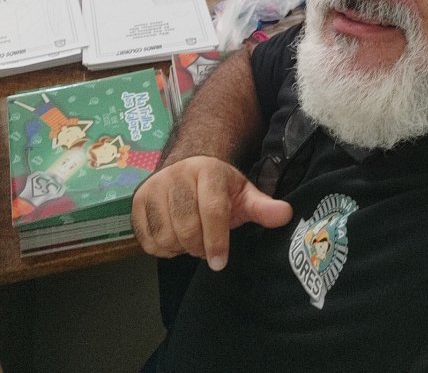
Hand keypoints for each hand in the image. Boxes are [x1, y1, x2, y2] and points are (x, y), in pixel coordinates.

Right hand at [131, 156, 292, 269]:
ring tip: (190, 239)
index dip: (217, 240)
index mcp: (207, 171)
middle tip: (206, 248)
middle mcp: (178, 174)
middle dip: (198, 246)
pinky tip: (173, 238)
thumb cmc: (218, 187)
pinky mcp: (137, 200)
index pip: (212, 209)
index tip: (220, 262)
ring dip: (179, 248)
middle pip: (186, 225)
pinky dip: (161, 248)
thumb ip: (262, 207)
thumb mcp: (243, 194)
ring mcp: (154, 186)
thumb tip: (286, 214)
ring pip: (164, 234)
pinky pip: (146, 238)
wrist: (187, 168)